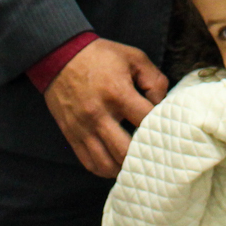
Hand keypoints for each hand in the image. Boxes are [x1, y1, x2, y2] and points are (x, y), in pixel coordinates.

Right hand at [42, 39, 168, 177]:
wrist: (60, 56)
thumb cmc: (101, 56)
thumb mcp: (134, 57)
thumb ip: (154, 80)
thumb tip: (161, 104)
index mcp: (118, 93)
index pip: (145, 120)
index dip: (160, 125)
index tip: (165, 127)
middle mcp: (99, 114)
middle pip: (125, 150)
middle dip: (142, 154)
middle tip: (152, 152)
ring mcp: (84, 127)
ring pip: (107, 163)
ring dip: (123, 166)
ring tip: (134, 160)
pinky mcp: (72, 134)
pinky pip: (89, 162)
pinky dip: (104, 168)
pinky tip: (115, 163)